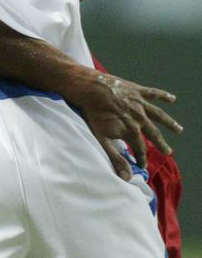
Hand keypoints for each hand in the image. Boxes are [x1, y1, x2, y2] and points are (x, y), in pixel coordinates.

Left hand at [62, 68, 181, 179]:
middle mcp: (140, 118)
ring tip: (178, 129)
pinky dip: (163, 96)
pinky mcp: (136, 90)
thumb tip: (126, 178)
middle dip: (160, 144)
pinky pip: (153, 94)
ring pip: (158, 115)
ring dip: (169, 123)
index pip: (140, 149)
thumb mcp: (102, 138)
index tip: (143, 165)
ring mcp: (139, 103)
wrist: (88, 88)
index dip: (141, 158)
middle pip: (153, 134)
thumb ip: (115, 158)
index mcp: (132, 130)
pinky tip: (172, 99)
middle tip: (168, 152)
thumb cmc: (92, 113)